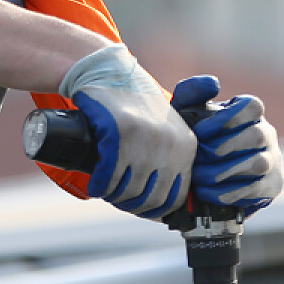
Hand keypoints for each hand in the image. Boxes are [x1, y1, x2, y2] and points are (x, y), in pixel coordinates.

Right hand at [61, 45, 194, 219]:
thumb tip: (166, 207)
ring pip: (129, 190)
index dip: (153, 210)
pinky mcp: (121, 133)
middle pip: (150, 197)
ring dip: (114, 197)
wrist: (111, 73)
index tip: (137, 208)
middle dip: (130, 205)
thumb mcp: (167, 130)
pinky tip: (96, 185)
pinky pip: (110, 176)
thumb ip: (172, 159)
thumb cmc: (136, 107)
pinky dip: (100, 186)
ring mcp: (146, 138)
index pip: (174, 197)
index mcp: (187, 146)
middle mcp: (171, 144)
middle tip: (117, 199)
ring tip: (106, 191)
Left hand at [172, 75, 283, 216]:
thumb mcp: (186, 112)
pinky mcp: (271, 186)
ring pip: (259, 163)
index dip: (227, 118)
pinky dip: (228, 192)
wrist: (195, 175)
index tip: (200, 132)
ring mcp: (272, 160)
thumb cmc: (192, 137)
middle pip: (256, 135)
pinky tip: (205, 192)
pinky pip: (256, 189)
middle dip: (224, 148)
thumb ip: (192, 92)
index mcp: (249, 113)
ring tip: (199, 177)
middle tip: (197, 158)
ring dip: (225, 171)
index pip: (252, 107)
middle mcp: (266, 134)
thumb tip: (214, 84)